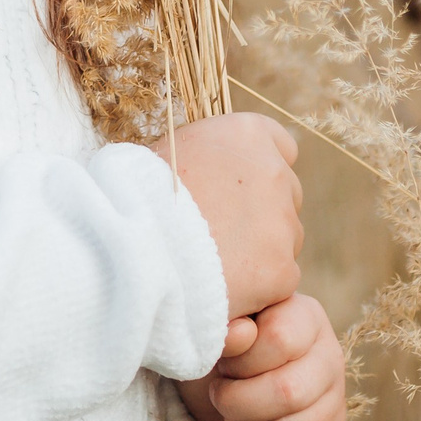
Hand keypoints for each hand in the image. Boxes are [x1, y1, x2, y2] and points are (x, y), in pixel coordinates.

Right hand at [145, 112, 301, 319]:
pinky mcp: (282, 269)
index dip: (259, 168)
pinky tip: (223, 284)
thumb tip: (214, 168)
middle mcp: (274, 172)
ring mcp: (283, 223)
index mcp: (247, 134)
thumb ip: (208, 156)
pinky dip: (257, 285)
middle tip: (220, 230)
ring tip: (214, 260)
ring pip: (285, 238)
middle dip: (261, 211)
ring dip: (260, 248)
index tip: (239, 186)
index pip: (281, 145)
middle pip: (285, 194)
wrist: (134, 246)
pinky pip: (279, 279)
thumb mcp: (168, 150)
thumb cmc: (137, 194)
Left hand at [175, 294, 345, 420]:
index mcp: (305, 318)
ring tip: (230, 418)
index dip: (240, 359)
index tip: (222, 362)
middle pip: (287, 392)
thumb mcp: (216, 328)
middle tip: (219, 395)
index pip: (280, 339)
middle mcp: (330, 358)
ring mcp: (336, 404)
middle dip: (235, 401)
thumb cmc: (222, 350)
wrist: (225, 391)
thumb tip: (240, 333)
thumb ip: (225, 322)